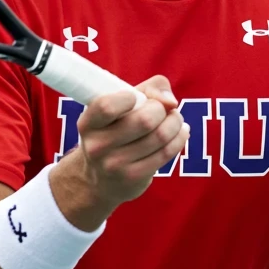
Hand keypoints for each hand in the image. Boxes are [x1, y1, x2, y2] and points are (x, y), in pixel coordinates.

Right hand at [50, 75, 188, 227]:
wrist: (100, 179)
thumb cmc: (115, 130)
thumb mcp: (120, 106)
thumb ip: (149, 89)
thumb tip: (171, 102)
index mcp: (88, 123)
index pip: (106, 106)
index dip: (128, 98)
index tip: (137, 98)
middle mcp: (97, 146)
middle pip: (144, 120)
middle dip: (162, 109)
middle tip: (163, 109)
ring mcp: (114, 165)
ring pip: (160, 136)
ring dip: (175, 122)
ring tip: (175, 118)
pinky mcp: (133, 178)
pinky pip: (166, 153)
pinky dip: (179, 137)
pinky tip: (180, 132)